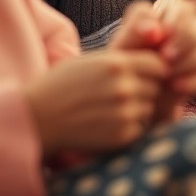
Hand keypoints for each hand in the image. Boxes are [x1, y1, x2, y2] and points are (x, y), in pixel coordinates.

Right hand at [25, 2, 170, 154]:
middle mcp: (124, 87)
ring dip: (138, 109)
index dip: (151, 70)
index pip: (158, 64)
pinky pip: (140, 128)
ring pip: (149, 108)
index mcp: (117, 64)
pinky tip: (106, 124)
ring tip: (109, 109)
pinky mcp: (122, 135)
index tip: (140, 75)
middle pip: (156, 86)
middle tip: (120, 95)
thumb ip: (122, 59)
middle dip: (145, 89)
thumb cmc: (60, 86)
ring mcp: (124, 113)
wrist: (37, 119)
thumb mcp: (89, 61)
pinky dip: (129, 127)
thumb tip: (157, 61)